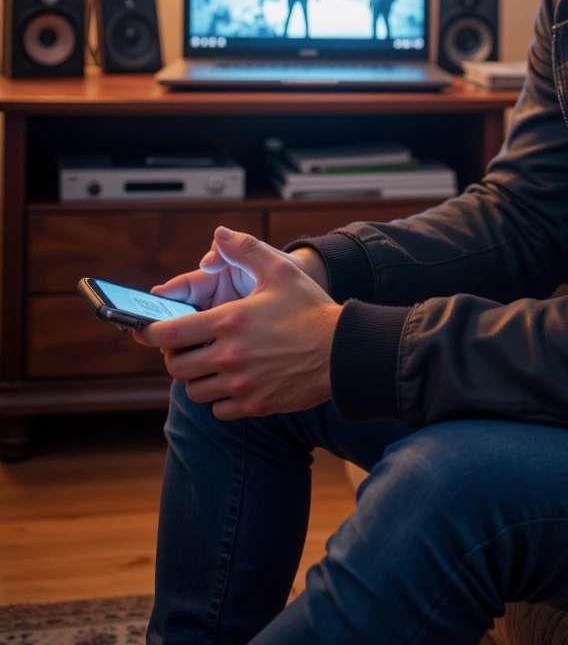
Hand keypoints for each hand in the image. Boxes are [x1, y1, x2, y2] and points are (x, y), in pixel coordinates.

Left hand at [138, 227, 339, 419]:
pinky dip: (219, 400)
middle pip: (177, 367)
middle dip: (177, 357)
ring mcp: (241, 384)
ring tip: (212, 366)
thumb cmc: (311, 309)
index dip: (151, 333)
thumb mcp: (280, 271)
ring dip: (197, 379)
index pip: (171, 333)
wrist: (343, 351)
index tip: (146, 331)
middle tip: (188, 348)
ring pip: (195, 391)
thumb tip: (220, 234)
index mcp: (229, 322)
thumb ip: (246, 249)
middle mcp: (230, 355)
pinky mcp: (255, 404)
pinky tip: (233, 384)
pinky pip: (219, 410)